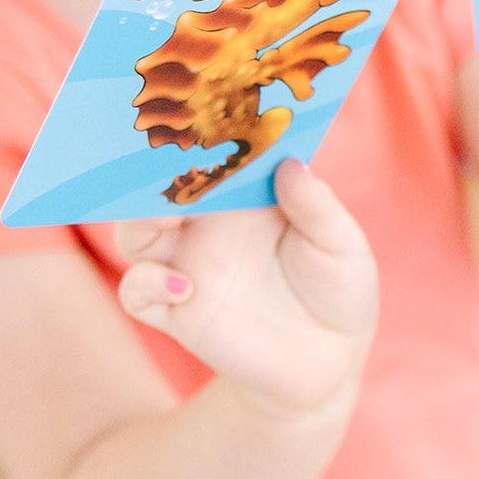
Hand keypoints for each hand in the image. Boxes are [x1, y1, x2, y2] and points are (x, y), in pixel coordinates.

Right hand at [112, 160, 378, 418]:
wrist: (329, 361)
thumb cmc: (339, 289)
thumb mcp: (342, 246)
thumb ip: (317, 207)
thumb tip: (291, 164)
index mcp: (246, 195)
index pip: (212, 156)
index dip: (201, 136)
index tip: (198, 117)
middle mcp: (209, 225)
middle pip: (158, 188)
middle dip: (149, 171)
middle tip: (158, 162)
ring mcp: (188, 266)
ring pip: (136, 232)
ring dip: (139, 220)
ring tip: (165, 219)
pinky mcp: (177, 312)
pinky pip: (137, 292)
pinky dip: (146, 283)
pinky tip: (184, 287)